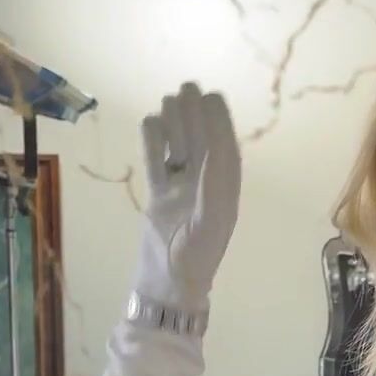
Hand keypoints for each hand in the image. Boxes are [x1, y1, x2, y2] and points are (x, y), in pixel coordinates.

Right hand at [135, 82, 241, 313]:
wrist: (166, 285)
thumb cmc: (194, 258)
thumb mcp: (209, 222)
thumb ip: (213, 185)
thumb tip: (216, 146)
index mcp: (224, 189)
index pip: (223, 147)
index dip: (218, 121)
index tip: (211, 96)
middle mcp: (204, 185)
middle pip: (199, 140)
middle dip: (194, 115)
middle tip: (186, 90)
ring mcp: (180, 188)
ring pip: (176, 146)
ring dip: (174, 123)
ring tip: (169, 103)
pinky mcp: (158, 194)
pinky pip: (155, 161)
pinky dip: (153, 143)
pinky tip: (151, 124)